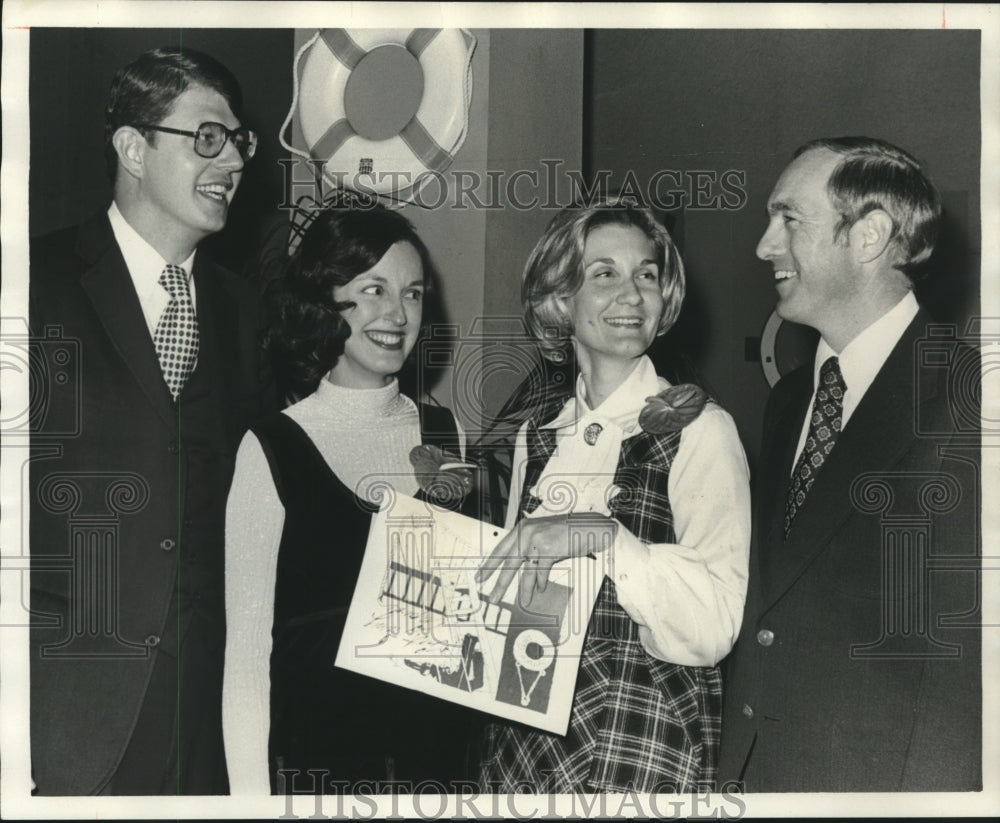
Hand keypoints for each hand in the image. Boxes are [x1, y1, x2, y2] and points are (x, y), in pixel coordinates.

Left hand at [475, 512, 616, 607]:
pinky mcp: (548, 549)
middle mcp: (525, 532)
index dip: (489, 564)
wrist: (589, 527)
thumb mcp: (542, 534)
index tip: (479, 576)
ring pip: (525, 570)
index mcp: (521, 529)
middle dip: (499, 582)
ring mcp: (536, 540)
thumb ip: (528, 545)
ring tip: (522, 601)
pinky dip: (541, 582)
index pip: (500, 549)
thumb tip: (516, 564)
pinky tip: (540, 589)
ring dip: (524, 589)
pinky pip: (541, 572)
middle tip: (491, 597)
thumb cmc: (567, 532)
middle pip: (507, 562)